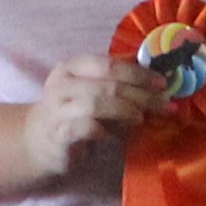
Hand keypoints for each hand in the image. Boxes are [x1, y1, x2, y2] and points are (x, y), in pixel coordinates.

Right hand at [20, 55, 172, 181]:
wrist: (41, 142)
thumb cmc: (76, 114)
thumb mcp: (95, 92)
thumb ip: (120, 84)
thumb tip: (159, 82)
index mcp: (73, 66)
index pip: (109, 64)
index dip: (138, 72)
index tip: (163, 83)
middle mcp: (62, 83)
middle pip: (107, 84)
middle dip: (141, 94)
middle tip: (164, 105)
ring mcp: (57, 108)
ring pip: (96, 103)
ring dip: (126, 111)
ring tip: (142, 119)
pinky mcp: (58, 134)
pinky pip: (85, 128)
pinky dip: (105, 131)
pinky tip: (117, 138)